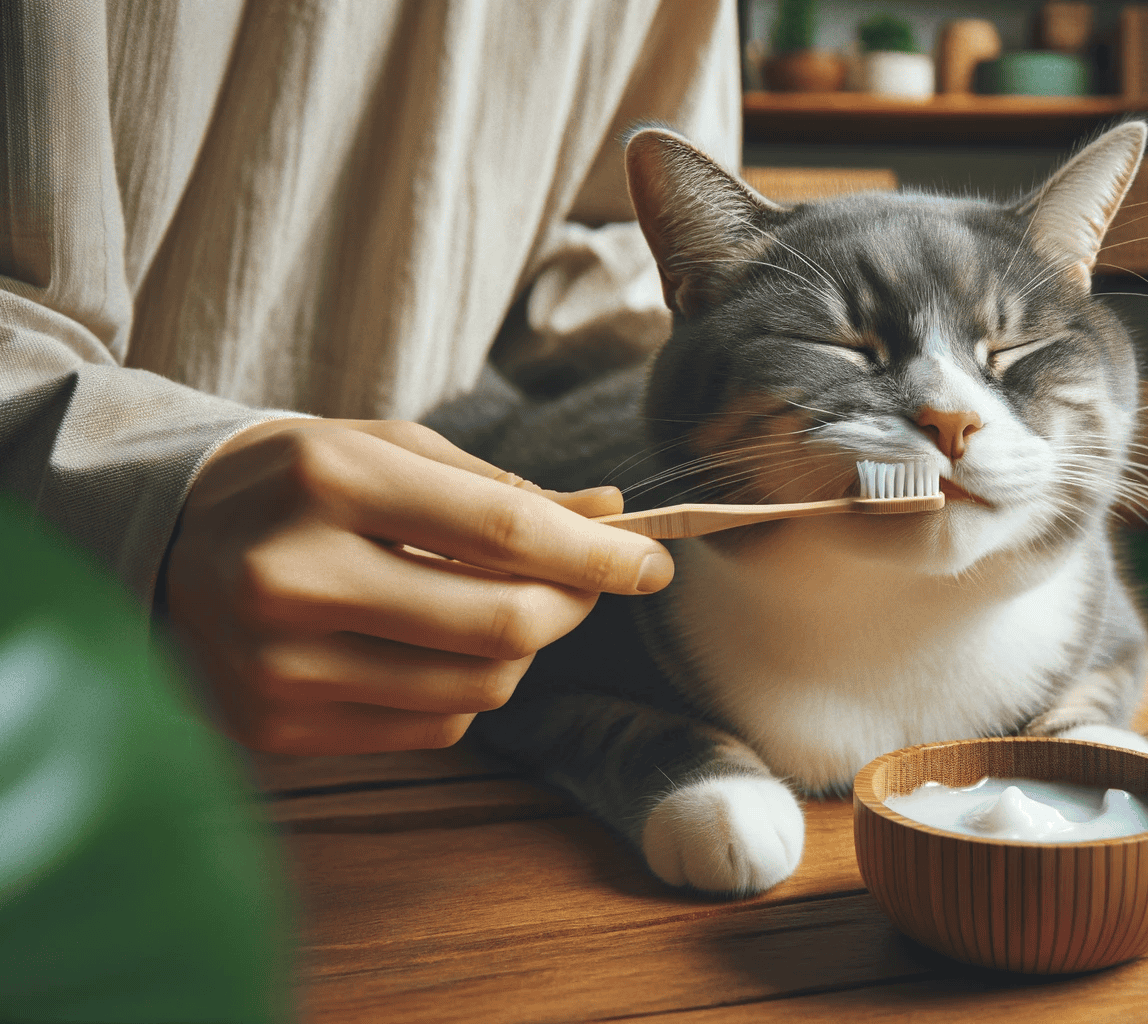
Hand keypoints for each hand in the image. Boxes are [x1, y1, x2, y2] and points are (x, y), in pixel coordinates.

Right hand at [164, 418, 671, 755]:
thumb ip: (500, 487)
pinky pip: (431, 726)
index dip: (597, 554)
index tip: (652, 562)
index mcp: (326, 480)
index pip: (504, 531)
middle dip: (571, 606)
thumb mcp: (389, 450)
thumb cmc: (296, 483)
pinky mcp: (276, 726)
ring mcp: (278, 664)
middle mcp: (293, 576)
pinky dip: (464, 688)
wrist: (163, 540)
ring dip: (522, 651)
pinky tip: (436, 646)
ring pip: (477, 687)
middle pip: (501, 624)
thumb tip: (607, 514)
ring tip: (504, 606)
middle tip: (587, 583)